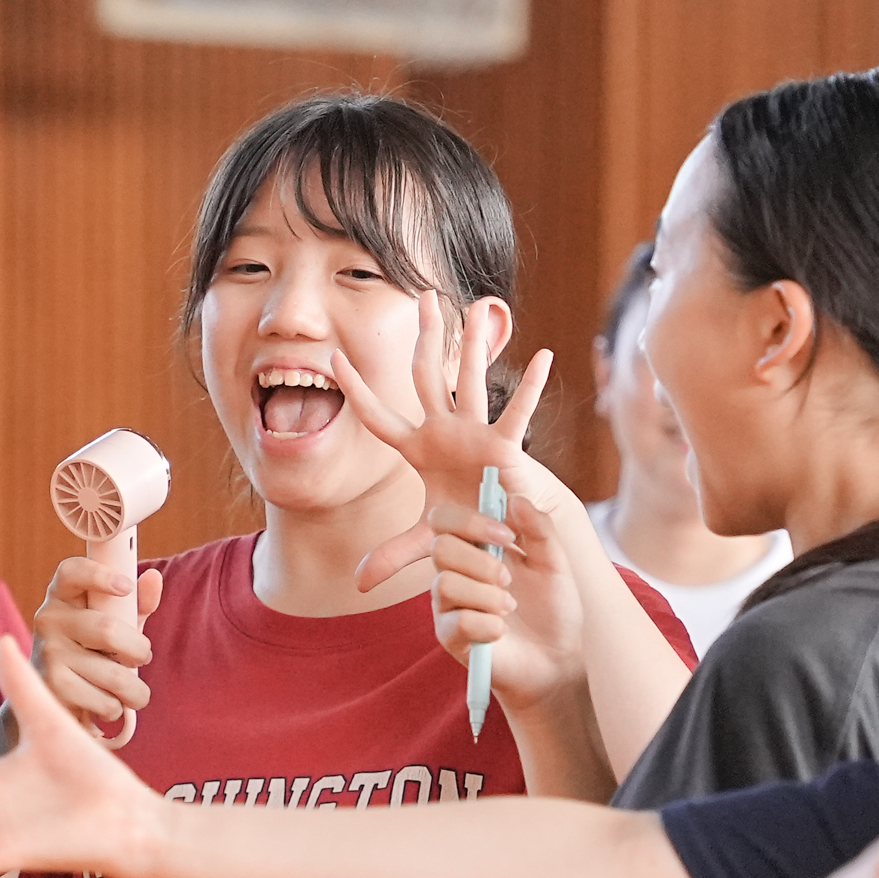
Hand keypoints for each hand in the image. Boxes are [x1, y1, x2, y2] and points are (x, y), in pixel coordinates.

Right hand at [30, 556, 162, 729]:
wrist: (53, 699)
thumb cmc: (91, 651)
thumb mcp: (114, 624)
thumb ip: (136, 604)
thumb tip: (153, 577)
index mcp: (62, 595)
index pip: (71, 572)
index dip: (99, 575)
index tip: (126, 586)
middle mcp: (48, 619)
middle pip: (108, 630)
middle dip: (138, 650)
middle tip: (143, 658)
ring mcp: (47, 653)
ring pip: (113, 674)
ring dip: (135, 690)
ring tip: (132, 692)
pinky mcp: (51, 688)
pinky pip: (104, 701)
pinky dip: (115, 708)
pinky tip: (105, 703)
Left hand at [338, 288, 555, 590]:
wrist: (506, 540)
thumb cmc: (468, 529)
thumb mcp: (428, 540)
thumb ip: (394, 554)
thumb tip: (359, 582)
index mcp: (420, 449)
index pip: (379, 417)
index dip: (357, 392)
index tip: (332, 361)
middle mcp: (446, 431)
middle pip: (429, 377)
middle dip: (427, 336)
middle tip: (425, 295)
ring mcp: (476, 434)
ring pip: (471, 380)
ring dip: (473, 344)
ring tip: (476, 304)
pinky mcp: (506, 447)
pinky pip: (520, 415)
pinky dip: (533, 388)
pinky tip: (545, 356)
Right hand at [428, 491, 586, 708]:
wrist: (558, 659)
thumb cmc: (553, 609)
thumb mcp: (555, 563)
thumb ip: (539, 529)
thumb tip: (517, 498)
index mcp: (476, 549)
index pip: (445, 519)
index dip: (471, 521)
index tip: (508, 536)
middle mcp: (456, 573)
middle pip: (439, 547)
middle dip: (479, 560)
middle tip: (508, 579)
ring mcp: (450, 606)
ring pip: (444, 585)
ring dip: (484, 595)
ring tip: (510, 607)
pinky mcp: (451, 637)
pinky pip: (455, 621)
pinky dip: (485, 624)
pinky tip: (501, 631)